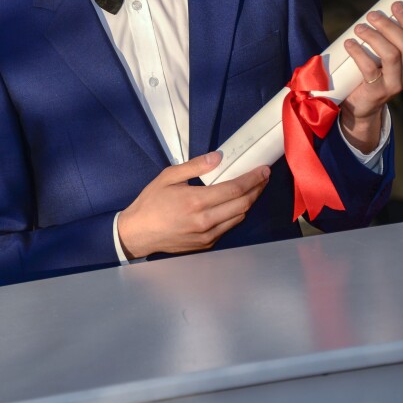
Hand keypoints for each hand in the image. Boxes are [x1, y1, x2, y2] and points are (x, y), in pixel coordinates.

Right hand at [117, 151, 270, 257]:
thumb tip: (218, 157)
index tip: (263, 170)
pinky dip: (236, 213)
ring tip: (254, 188)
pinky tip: (235, 203)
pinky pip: (228, 227)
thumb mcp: (169, 176)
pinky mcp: (206, 244)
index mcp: (196, 201)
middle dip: (257, 189)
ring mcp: (207, 235)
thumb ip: (195, 166)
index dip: (252, 179)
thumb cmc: (151, 201)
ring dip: (249, 202)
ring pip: (238, 217)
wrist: (138, 233)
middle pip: (243, 204)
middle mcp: (205, 221)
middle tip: (264, 177)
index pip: (234, 189)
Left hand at [340, 1, 402, 152]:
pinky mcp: (378, 92)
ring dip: (374, 37)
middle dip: (389, 25)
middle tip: (372, 15)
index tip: (394, 5)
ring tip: (359, 28)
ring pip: (391, 55)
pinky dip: (359, 53)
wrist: (361, 105)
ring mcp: (396, 85)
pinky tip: (349, 44)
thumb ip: (383, 39)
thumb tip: (373, 14)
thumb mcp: (381, 56)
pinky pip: (370, 69)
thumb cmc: (370, 72)